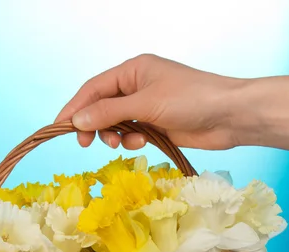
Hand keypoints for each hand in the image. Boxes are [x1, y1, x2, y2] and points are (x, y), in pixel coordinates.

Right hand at [55, 54, 246, 150]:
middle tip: (86, 143)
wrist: (230, 117)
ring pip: (116, 123)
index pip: (94, 88)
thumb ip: (110, 112)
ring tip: (120, 143)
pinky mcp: (157, 125)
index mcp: (133, 70)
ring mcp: (147, 107)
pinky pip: (133, 134)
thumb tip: (76, 120)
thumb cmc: (191, 100)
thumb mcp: (146, 104)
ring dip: (115, 135)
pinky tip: (143, 143)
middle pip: (102, 106)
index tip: (59, 126)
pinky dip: (132, 140)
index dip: (75, 107)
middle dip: (94, 124)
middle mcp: (137, 86)